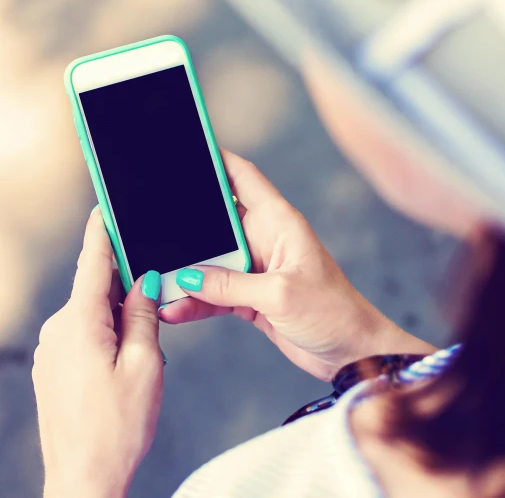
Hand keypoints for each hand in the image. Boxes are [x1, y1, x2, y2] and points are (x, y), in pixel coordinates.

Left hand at [33, 209, 163, 497]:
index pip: (92, 263)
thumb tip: (145, 280)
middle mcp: (58, 330)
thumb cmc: (116, 428)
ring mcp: (52, 349)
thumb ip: (143, 314)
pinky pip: (81, 333)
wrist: (83, 479)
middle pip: (96, 288)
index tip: (106, 206)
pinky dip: (104, 332)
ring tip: (141, 348)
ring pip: (91, 312)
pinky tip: (122, 359)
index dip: (102, 232)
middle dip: (126, 287)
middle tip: (154, 297)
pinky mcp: (52, 365)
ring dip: (118, 316)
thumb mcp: (145, 364)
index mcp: (80, 323)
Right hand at [160, 151, 433, 380]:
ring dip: (187, 272)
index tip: (187, 151)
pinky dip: (195, 301)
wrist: (351, 353)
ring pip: (210, 261)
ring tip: (158, 279)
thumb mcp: (279, 294)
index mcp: (278, 222)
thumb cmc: (333, 312)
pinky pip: (214, 292)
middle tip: (153, 224)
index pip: (243, 177)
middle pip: (217, 221)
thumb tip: (189, 276)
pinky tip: (175, 309)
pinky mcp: (251, 296)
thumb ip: (230, 284)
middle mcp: (264, 239)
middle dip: (187, 224)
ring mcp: (256, 268)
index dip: (216, 161)